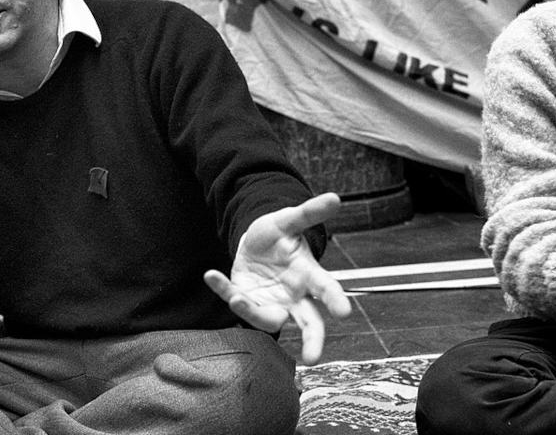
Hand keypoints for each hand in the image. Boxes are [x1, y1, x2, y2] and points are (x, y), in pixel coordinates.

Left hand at [203, 192, 350, 364]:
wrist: (254, 243)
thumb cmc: (278, 235)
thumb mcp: (289, 221)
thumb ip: (310, 212)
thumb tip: (335, 198)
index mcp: (309, 276)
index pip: (326, 290)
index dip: (336, 300)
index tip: (344, 312)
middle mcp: (294, 296)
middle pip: (309, 323)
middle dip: (312, 341)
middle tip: (313, 358)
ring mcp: (271, 303)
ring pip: (269, 320)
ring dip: (254, 313)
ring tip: (238, 299)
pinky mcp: (247, 300)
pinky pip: (236, 299)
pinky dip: (223, 289)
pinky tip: (211, 275)